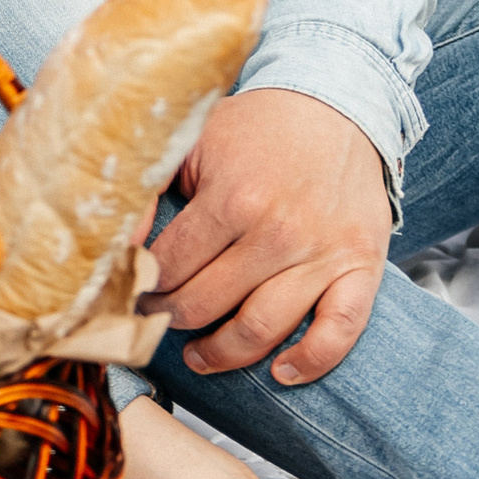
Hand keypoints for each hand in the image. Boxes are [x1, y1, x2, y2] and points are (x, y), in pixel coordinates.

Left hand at [148, 89, 391, 386]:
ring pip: (260, 330)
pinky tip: (281, 372)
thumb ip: (151, 186)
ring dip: (221, 353)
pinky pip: (339, 331)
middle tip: (158, 318)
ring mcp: (322, 254)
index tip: (133, 290)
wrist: (339, 106)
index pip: (170, 267)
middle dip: (170, 317)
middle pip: (205, 305)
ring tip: (200, 354)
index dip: (143, 284)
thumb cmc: (261, 127)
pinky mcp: (361, 266)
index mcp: (233, 198)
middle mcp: (278, 232)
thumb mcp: (195, 139)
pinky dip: (310, 361)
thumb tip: (118, 241)